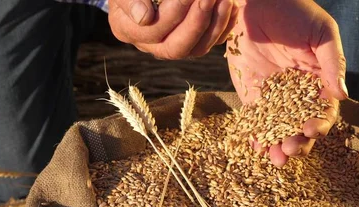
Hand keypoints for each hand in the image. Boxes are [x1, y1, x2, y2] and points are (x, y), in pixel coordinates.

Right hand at [108, 0, 238, 58]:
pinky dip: (224, 25)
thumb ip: (129, 0)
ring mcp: (173, 45)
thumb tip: (144, 18)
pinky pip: (211, 42)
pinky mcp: (193, 41)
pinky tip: (232, 5)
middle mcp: (150, 45)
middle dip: (197, 21)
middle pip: (176, 48)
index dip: (173, 12)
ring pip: (197, 49)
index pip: (152, 30)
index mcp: (127, 30)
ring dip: (215, 24)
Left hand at [227, 0, 348, 166]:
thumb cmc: (295, 12)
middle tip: (289, 150)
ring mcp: (275, 97)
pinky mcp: (253, 96)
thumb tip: (343, 97)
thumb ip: (332, 64)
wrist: (256, 2)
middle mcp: (298, 95)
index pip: (323, 111)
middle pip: (301, 127)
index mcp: (319, 82)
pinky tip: (257, 146)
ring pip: (279, 130)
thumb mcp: (321, 34)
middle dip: (298, 142)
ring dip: (278, 146)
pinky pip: (256, 121)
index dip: (319, 124)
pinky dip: (257, 136)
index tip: (309, 131)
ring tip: (275, 158)